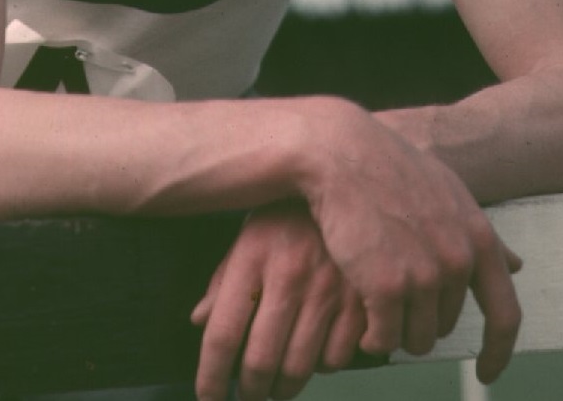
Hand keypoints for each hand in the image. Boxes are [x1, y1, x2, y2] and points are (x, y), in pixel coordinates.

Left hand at [190, 201, 366, 400]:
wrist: (350, 182)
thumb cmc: (291, 214)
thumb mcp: (249, 235)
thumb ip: (223, 280)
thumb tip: (200, 320)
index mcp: (253, 257)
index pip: (223, 335)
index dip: (211, 378)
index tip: (210, 398)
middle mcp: (289, 275)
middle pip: (260, 361)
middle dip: (250, 391)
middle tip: (248, 396)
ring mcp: (329, 289)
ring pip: (299, 367)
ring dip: (283, 388)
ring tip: (276, 386)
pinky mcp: (362, 299)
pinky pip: (337, 358)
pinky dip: (323, 367)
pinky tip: (315, 354)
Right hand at [303, 102, 522, 381]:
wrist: (340, 153)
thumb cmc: (388, 169)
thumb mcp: (447, 192)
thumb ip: (478, 234)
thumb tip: (516, 265)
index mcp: (478, 239)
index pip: (505, 314)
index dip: (498, 351)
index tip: (488, 372)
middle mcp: (458, 260)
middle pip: (444, 326)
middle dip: (417, 316)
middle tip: (388, 287)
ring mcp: (424, 275)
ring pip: (414, 339)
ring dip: (393, 329)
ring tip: (371, 295)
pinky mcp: (386, 287)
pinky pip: (383, 340)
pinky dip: (371, 336)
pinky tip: (358, 312)